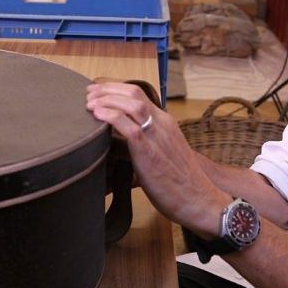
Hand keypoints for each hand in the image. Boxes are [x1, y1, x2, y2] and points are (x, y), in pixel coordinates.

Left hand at [86, 82, 230, 237]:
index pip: (139, 95)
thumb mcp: (163, 155)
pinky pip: (129, 126)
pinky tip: (97, 115)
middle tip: (89, 94)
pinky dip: (111, 116)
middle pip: (134, 92)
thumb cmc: (180, 184)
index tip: (98, 92)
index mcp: (166, 123)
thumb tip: (117, 149)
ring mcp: (157, 136)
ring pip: (132, 103)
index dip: (115, 89)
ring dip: (106, 99)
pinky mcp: (150, 152)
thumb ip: (144, 146)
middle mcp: (163, 124)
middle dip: (107, 88)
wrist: (198, 199)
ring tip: (89, 103)